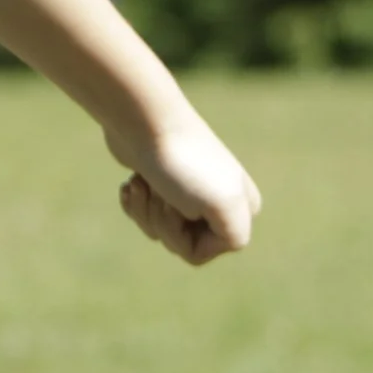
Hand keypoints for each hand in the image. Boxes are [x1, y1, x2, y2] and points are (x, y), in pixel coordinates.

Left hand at [109, 120, 260, 266]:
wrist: (144, 119)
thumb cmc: (182, 162)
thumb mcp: (225, 204)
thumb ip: (236, 234)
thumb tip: (222, 238)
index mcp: (241, 210)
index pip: (198, 253)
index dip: (180, 236)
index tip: (181, 204)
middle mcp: (218, 202)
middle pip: (174, 243)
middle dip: (158, 221)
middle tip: (162, 189)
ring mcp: (187, 190)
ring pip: (154, 228)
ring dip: (142, 207)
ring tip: (144, 180)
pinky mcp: (158, 180)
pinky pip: (140, 211)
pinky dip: (131, 200)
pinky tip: (131, 181)